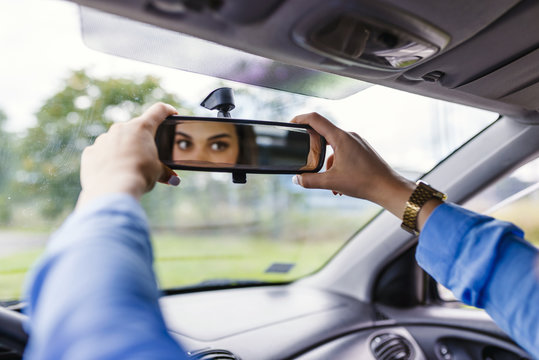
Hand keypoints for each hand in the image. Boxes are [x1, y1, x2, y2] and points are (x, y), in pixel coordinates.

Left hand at [77, 103, 180, 209]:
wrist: (112, 189)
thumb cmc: (139, 176)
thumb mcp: (157, 173)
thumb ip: (165, 172)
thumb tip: (173, 179)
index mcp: (142, 128)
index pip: (158, 111)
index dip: (167, 111)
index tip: (171, 113)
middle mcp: (121, 128)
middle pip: (135, 128)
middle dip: (142, 139)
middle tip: (147, 154)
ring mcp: (104, 138)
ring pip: (116, 140)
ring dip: (123, 149)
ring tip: (129, 167)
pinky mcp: (91, 151)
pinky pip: (101, 152)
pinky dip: (107, 159)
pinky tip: (112, 172)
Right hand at [291, 112, 415, 218]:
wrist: (388, 188)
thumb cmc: (363, 182)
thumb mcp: (331, 182)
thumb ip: (310, 180)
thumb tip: (296, 179)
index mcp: (340, 138)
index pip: (315, 119)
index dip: (300, 119)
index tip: (290, 124)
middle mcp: (349, 136)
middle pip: (324, 133)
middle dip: (312, 146)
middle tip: (304, 156)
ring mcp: (357, 142)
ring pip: (334, 147)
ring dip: (326, 163)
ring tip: (329, 183)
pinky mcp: (362, 150)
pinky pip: (344, 153)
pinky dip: (337, 166)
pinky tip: (340, 185)